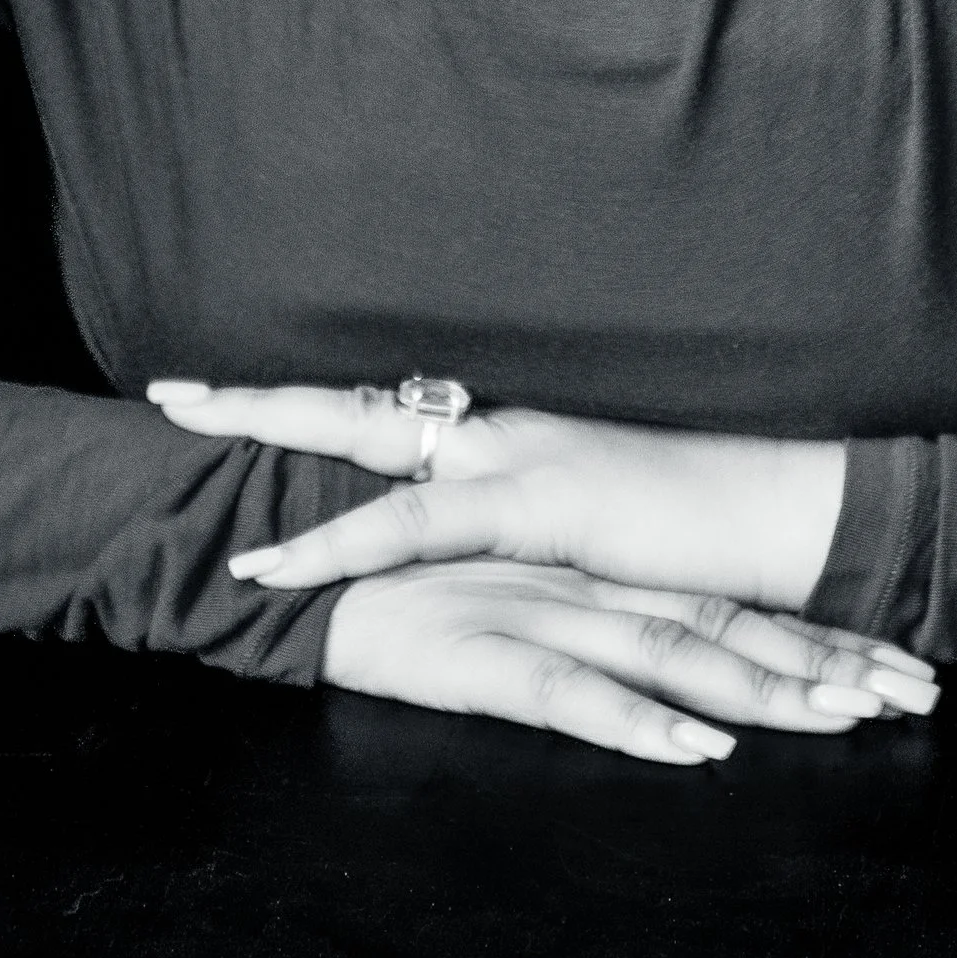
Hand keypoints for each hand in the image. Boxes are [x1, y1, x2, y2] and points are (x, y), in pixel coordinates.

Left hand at [145, 379, 934, 714]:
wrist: (788, 513)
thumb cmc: (704, 530)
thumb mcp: (596, 527)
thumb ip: (526, 527)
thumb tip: (471, 541)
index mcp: (507, 438)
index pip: (386, 411)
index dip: (304, 405)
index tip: (227, 399)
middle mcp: (500, 432)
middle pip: (354, 405)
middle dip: (257, 401)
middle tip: (168, 395)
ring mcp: (517, 460)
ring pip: (368, 440)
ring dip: (274, 434)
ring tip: (190, 431)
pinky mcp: (540, 505)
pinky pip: (416, 524)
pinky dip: (339, 543)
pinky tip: (279, 563)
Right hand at [319, 558, 923, 763]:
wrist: (293, 558)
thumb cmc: (395, 579)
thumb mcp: (510, 588)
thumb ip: (582, 610)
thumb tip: (662, 658)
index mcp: (594, 565)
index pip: (724, 604)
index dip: (810, 638)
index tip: (893, 670)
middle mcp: (581, 581)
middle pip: (719, 627)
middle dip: (818, 665)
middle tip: (907, 697)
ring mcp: (535, 611)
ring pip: (668, 654)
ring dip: (760, 690)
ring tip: (840, 718)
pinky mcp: (481, 650)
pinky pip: (571, 691)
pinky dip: (638, 721)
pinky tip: (695, 747)